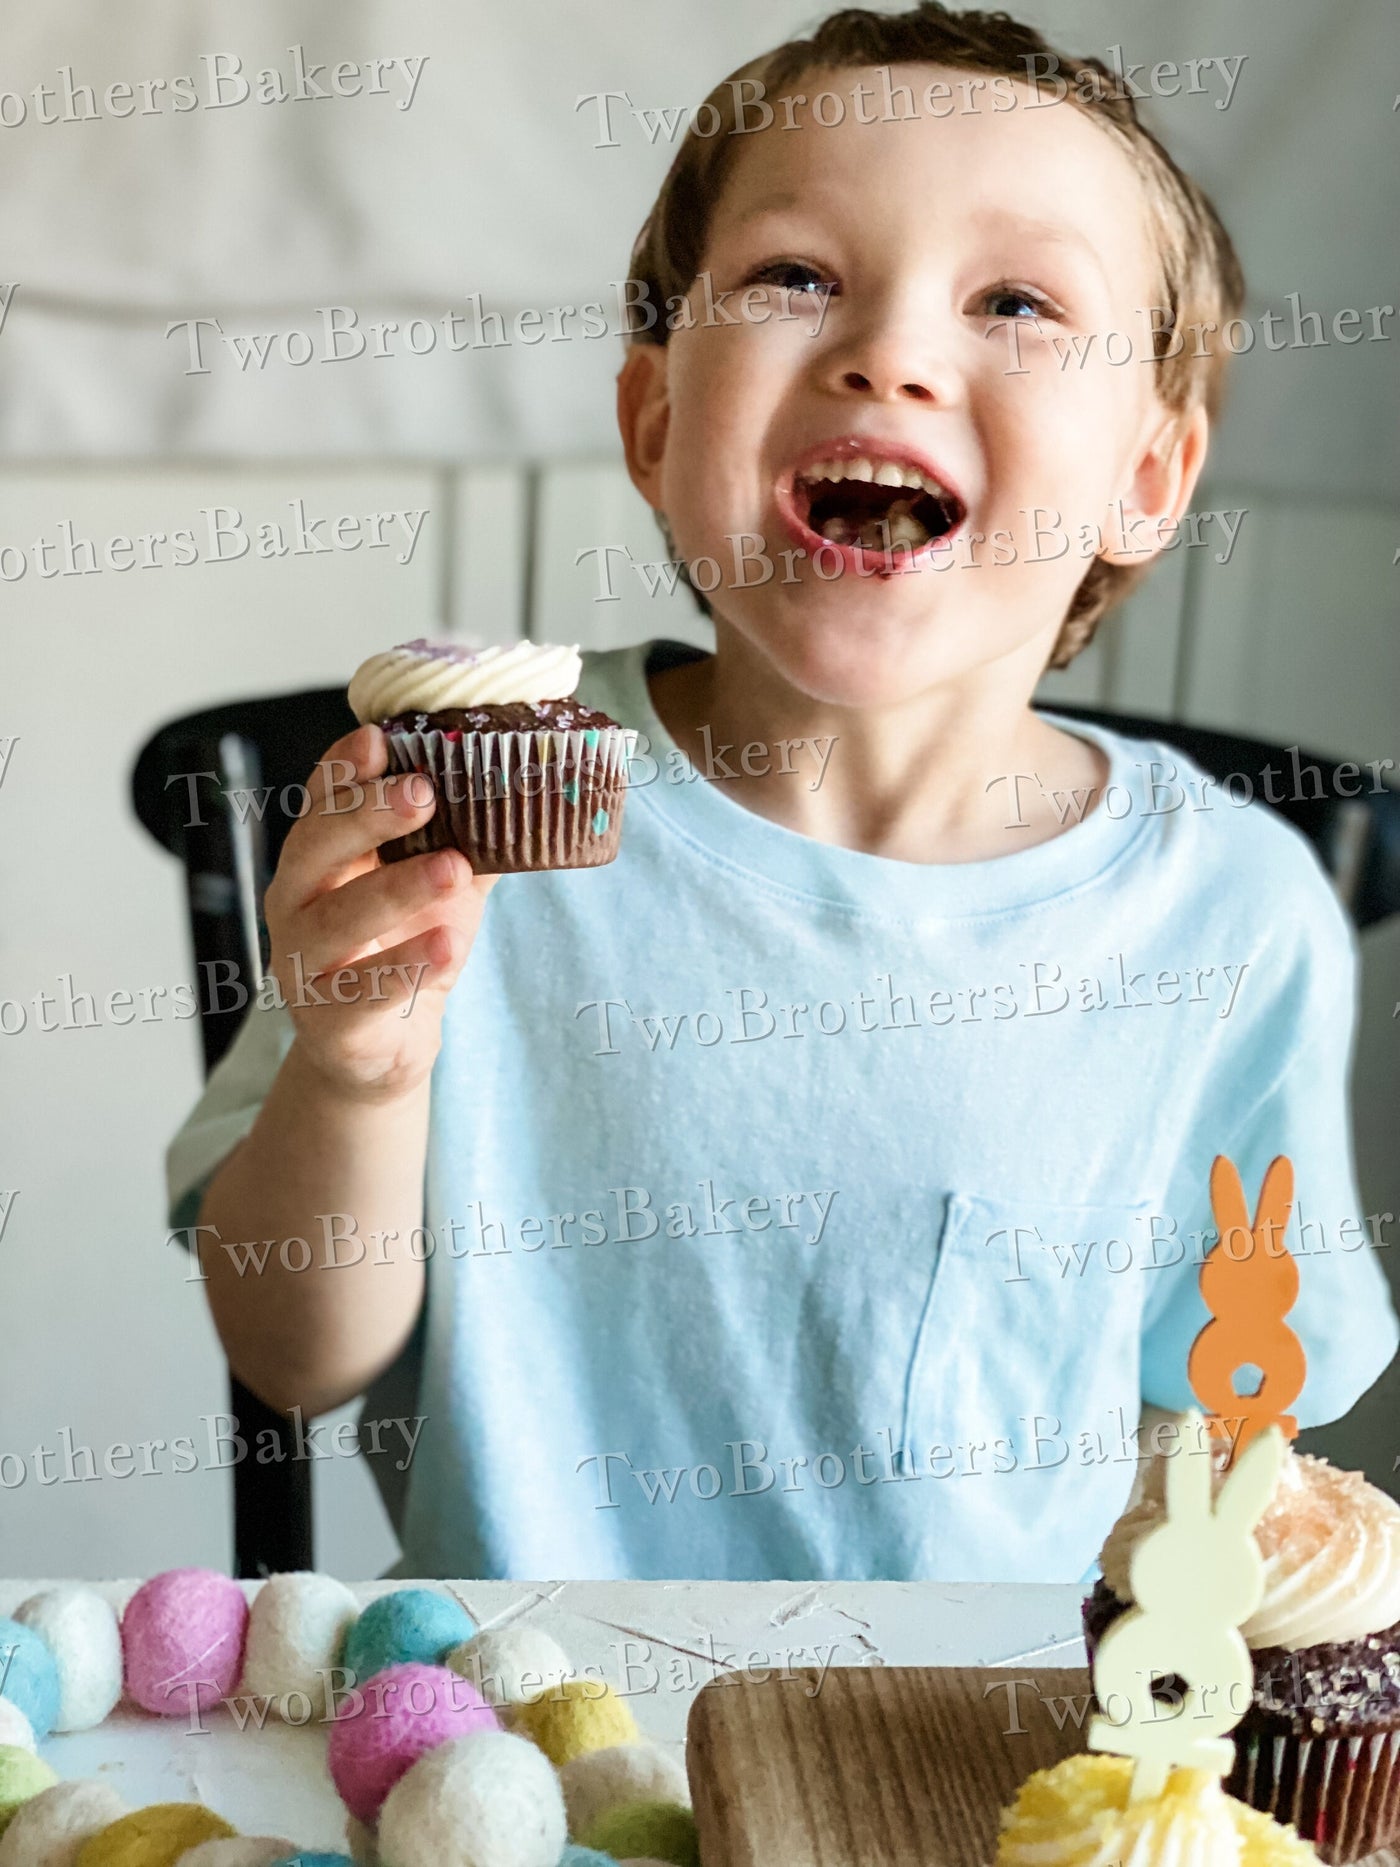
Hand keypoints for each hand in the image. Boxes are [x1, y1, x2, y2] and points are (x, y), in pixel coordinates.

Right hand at [262, 722, 495, 1100]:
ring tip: (452, 868)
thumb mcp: (442, 889)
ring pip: (337, 920)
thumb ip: (470, 841)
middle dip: (367, 815)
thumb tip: (529, 791)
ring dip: (395, 889)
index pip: (321, 800)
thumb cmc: (405, 949)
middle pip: (316, 847)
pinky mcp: (329, 1022)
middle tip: (423, 792)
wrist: (384, 1048)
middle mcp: (297, 903)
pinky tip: (445, 948)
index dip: (344, 768)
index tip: (380, 739)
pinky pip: (361, 992)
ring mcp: (304, 964)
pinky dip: (404, 969)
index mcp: (320, 858)